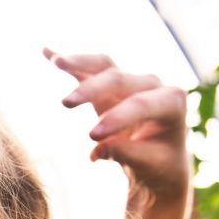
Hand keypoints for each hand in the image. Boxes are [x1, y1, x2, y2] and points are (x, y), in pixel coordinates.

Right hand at [46, 48, 190, 202]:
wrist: (159, 159)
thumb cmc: (158, 164)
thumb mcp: (149, 165)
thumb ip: (127, 154)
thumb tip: (97, 150)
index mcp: (171, 103)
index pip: (141, 104)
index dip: (116, 117)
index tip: (92, 137)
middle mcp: (153, 85)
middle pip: (119, 80)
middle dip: (92, 90)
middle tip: (65, 104)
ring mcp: (131, 81)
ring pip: (104, 66)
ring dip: (79, 62)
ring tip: (56, 62)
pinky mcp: (111, 84)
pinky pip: (90, 69)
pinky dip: (71, 63)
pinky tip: (47, 53)